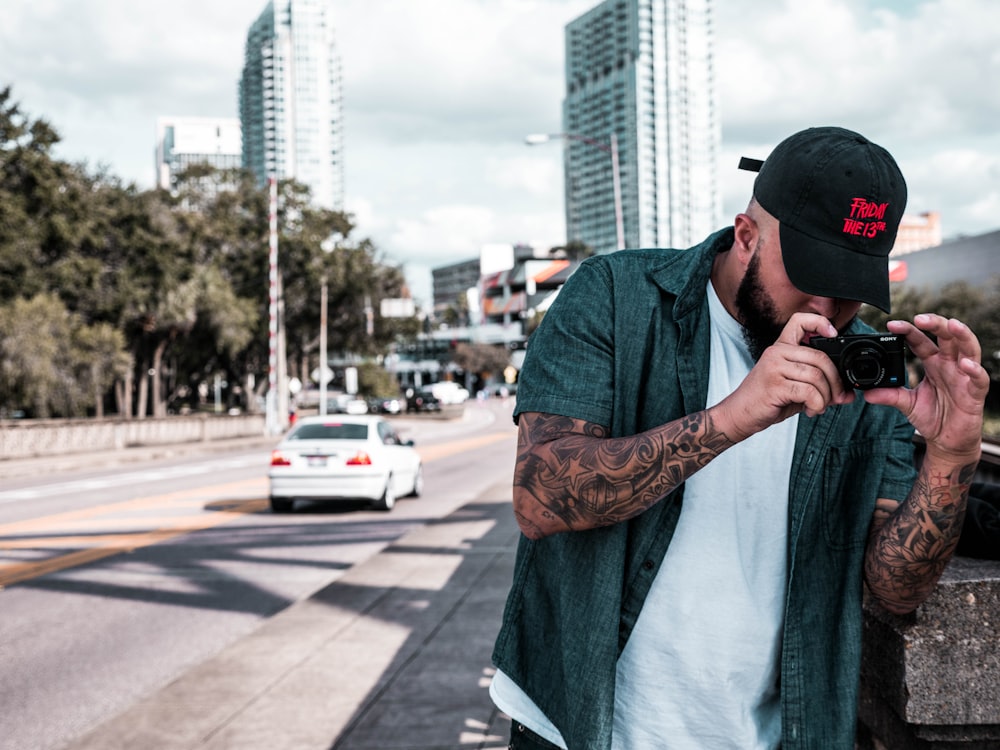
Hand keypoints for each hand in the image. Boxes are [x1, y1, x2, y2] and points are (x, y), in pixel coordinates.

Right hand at [712, 313, 854, 440]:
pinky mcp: (774, 385)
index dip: (819, 322)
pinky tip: (810, 410)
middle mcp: (776, 353)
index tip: (833, 334)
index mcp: (780, 349)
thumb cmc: (766, 400)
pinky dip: (816, 404)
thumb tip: (847, 395)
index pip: (799, 320)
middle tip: (836, 397)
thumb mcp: (794, 387)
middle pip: (820, 356)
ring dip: (826, 396)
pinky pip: (808, 392)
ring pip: (816, 375)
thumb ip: (818, 386)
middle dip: (835, 380)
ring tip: (818, 406)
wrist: (739, 414)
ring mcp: (774, 368)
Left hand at [864, 314, 987, 460]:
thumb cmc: (932, 417)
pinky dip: (974, 370)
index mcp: (933, 363)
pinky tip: (966, 364)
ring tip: (952, 324)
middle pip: (947, 337)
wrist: (947, 440)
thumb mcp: (907, 404)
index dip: (909, 331)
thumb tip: (866, 393)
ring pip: (968, 349)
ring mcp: (964, 376)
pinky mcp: (975, 392)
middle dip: (935, 324)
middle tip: (919, 318)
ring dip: (961, 335)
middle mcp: (950, 365)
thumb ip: (890, 396)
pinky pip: (979, 378)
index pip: (921, 341)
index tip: (892, 325)